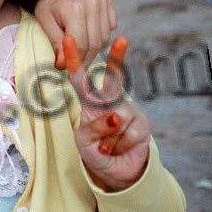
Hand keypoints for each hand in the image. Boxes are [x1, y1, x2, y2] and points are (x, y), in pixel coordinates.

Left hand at [34, 0, 116, 67]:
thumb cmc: (47, 3)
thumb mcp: (45, 21)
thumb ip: (55, 42)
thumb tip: (63, 65)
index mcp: (74, 8)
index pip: (81, 44)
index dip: (76, 60)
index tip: (70, 70)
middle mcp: (92, 2)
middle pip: (95, 42)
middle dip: (86, 58)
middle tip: (78, 66)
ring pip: (105, 36)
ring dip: (93, 45)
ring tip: (80, 45)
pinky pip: (110, 26)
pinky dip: (101, 32)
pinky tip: (88, 29)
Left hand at [63, 35, 150, 191]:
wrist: (117, 172)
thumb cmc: (95, 150)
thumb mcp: (84, 141)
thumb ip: (93, 127)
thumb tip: (115, 116)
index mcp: (89, 102)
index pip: (80, 79)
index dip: (74, 59)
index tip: (68, 39)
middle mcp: (110, 102)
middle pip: (113, 78)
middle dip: (117, 58)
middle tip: (122, 39)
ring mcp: (128, 111)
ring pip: (117, 118)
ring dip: (108, 139)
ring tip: (106, 147)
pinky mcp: (142, 124)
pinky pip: (128, 133)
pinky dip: (119, 146)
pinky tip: (116, 149)